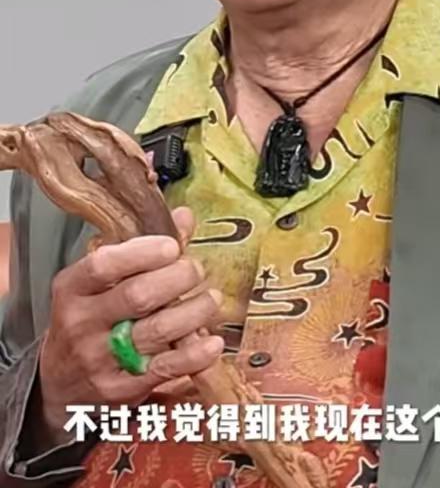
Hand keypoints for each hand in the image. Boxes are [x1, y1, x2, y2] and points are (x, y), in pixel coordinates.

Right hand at [38, 207, 223, 440]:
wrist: (60, 384)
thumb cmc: (87, 320)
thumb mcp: (98, 283)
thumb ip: (141, 250)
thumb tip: (184, 218)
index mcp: (72, 289)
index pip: (104, 265)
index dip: (143, 252)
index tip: (172, 246)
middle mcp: (81, 324)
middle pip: (138, 295)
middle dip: (178, 277)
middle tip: (196, 270)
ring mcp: (100, 359)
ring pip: (157, 330)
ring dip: (195, 311)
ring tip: (211, 300)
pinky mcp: (120, 389)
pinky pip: (165, 369)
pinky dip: (195, 355)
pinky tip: (212, 342)